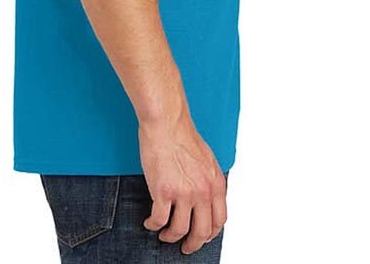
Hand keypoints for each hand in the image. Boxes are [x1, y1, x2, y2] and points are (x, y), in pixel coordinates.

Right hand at [139, 107, 226, 254]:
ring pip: (180, 230)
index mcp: (215, 183)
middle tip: (186, 247)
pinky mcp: (163, 191)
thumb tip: (206, 197)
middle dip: (193, 244)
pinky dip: (153, 225)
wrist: (167, 123)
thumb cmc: (183, 135)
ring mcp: (183, 193)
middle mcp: (202, 191)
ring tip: (164, 235)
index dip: (211, 233)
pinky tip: (150, 223)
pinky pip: (159, 219)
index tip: (203, 237)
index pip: (219, 219)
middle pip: (202, 232)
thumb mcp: (207, 160)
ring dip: (171, 237)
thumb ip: (208, 180)